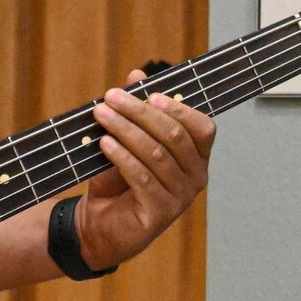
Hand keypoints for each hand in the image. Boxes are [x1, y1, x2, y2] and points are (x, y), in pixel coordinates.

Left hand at [76, 68, 216, 270]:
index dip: (178, 107)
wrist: (98, 226)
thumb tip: (136, 75)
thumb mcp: (125, 142)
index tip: (147, 93)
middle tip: (111, 98)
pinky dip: (122, 156)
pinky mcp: (160, 213)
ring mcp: (181, 197)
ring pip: (156, 154)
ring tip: (101, 115)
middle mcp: (195, 177)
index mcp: (196, 157)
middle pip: (175, 135)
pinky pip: (142, 177)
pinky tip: (104, 143)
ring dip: (125, 130)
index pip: (202, 127)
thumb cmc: (117, 182)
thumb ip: (135, 111)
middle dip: (140, 112)